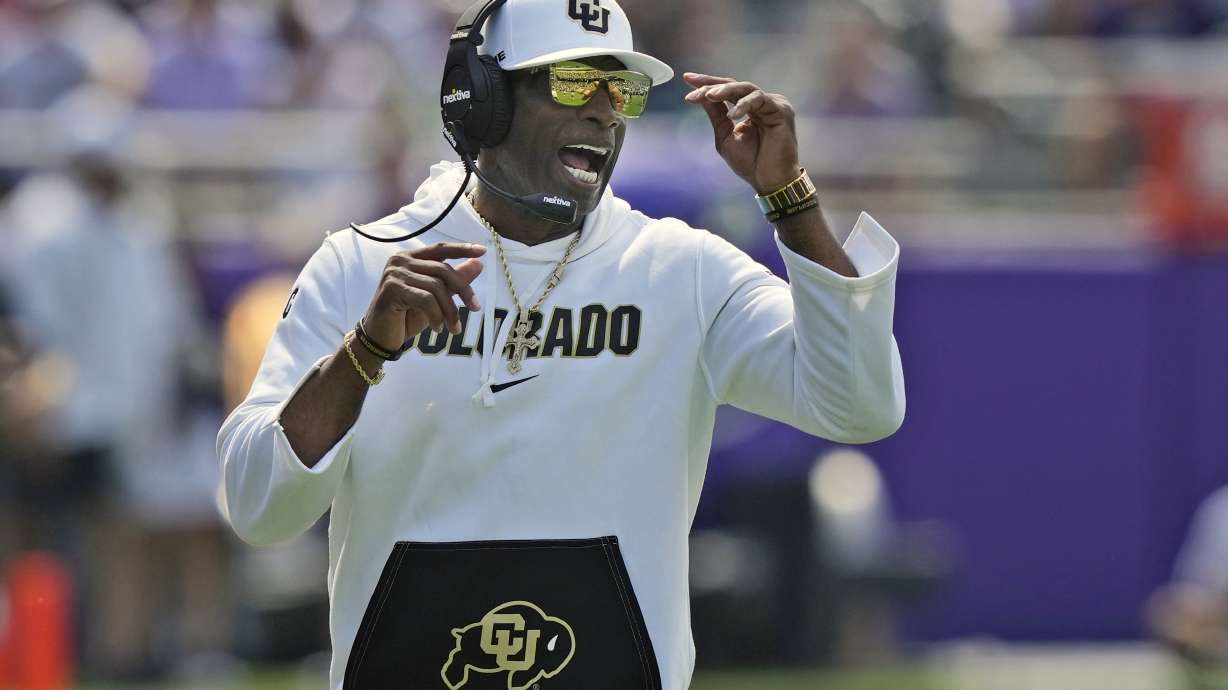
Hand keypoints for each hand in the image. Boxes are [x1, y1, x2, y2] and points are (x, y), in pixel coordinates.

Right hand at [362, 243, 484, 350]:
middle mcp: (400, 260)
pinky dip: (436, 316)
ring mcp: (394, 273)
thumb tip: (479, 264)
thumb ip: (454, 281)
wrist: (380, 338)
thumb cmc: (406, 317)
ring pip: (436, 287)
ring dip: (450, 310)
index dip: (461, 249)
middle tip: (475, 308)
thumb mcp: (436, 298)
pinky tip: (437, 328)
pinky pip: (426, 300)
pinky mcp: (392, 289)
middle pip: (443, 269)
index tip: (482, 251)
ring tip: (454, 328)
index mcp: (411, 258)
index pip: (440, 249)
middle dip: (463, 290)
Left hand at [683, 72, 801, 193]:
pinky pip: (760, 100)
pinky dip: (744, 105)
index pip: (727, 91)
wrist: (769, 182)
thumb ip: (716, 114)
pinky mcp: (781, 110)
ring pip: (746, 88)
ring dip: (726, 90)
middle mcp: (762, 103)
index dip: (707, 83)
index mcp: (749, 108)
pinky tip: (732, 115)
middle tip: (693, 89)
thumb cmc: (750, 162)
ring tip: (709, 96)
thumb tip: (701, 95)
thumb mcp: (725, 135)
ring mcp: (773, 104)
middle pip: (735, 85)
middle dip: (712, 85)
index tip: (686, 78)